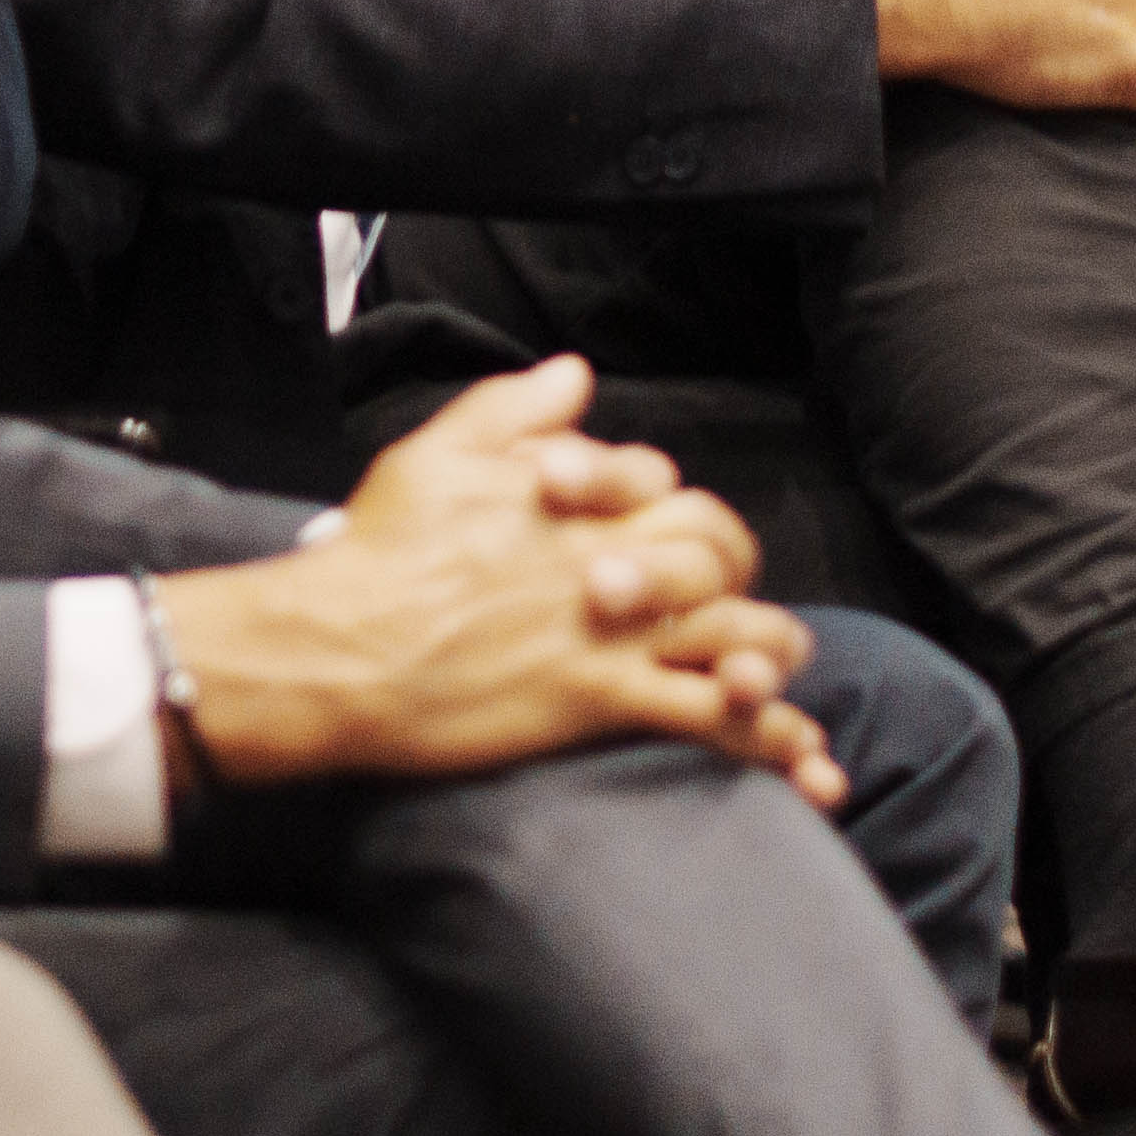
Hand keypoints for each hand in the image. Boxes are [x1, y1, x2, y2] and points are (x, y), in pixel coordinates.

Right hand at [168, 363, 842, 800]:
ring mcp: (614, 629)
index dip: (668, 504)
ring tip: (777, 678)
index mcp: (576, 496)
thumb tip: (575, 374)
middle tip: (729, 601)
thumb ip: (511, 410)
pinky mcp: (602, 698)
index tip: (655, 528)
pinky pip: (710, 715)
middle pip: (719, 549)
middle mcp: (610, 554)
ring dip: (771, 654)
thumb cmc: (375, 552)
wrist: (337, 650)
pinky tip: (798, 761)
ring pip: (735, 629)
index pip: (664, 482)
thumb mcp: (435, 454)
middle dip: (734, 573)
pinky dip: (764, 737)